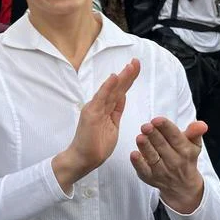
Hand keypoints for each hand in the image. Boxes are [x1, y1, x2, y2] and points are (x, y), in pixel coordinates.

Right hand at [54, 59, 140, 189]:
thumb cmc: (96, 145)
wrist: (83, 158)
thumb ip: (116, 111)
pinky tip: (114, 77)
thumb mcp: (112, 126)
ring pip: (111, 90)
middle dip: (128, 74)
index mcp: (106, 108)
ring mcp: (95, 108)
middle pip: (117, 88)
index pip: (120, 91)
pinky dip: (107, 87)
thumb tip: (122, 96)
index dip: (128, 79)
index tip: (136, 67)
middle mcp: (99, 105)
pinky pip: (101, 98)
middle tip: (137, 61)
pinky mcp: (91, 114)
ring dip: (121, 77)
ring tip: (130, 66)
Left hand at [131, 118, 205, 213]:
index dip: (166, 128)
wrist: (183, 186)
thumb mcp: (193, 145)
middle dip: (154, 135)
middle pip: (162, 146)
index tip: (157, 120)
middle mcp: (174, 161)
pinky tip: (133, 154)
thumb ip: (194, 132)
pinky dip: (138, 163)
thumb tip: (202, 124)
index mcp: (185, 150)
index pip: (175, 137)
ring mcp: (161, 170)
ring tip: (140, 137)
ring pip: (153, 157)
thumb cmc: (185, 158)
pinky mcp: (150, 177)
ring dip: (146, 147)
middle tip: (145, 126)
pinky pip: (143, 170)